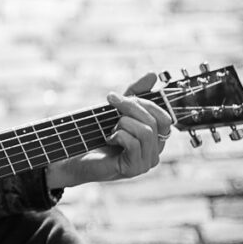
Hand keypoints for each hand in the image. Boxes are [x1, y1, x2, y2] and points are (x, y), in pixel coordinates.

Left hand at [46, 72, 173, 188]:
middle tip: (110, 100)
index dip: (146, 103)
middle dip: (130, 107)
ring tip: (110, 128)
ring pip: (146, 131)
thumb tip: (153, 74)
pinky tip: (109, 139)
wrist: (77, 157)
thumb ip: (135, 94)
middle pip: (154, 122)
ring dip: (123, 123)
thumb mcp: (117, 110)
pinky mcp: (134, 169)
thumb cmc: (98, 135)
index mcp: (155, 139)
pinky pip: (133, 143)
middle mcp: (155, 152)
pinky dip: (118, 135)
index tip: (120, 96)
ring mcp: (146, 162)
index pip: (165, 117)